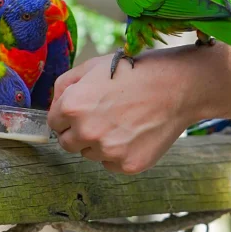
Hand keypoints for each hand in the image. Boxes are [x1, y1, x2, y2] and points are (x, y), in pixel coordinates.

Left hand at [48, 51, 200, 173]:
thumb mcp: (92, 67)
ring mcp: (107, 151)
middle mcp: (86, 131)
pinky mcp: (127, 164)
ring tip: (121, 122)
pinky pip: (111, 164)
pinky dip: (118, 153)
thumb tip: (54, 104)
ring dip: (99, 143)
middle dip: (78, 133)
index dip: (66, 116)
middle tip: (100, 119)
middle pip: (67, 143)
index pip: (54, 123)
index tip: (81, 112)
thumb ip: (64, 85)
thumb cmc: (133, 72)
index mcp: (72, 106)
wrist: (176, 86)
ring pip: (90, 154)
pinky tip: (133, 133)